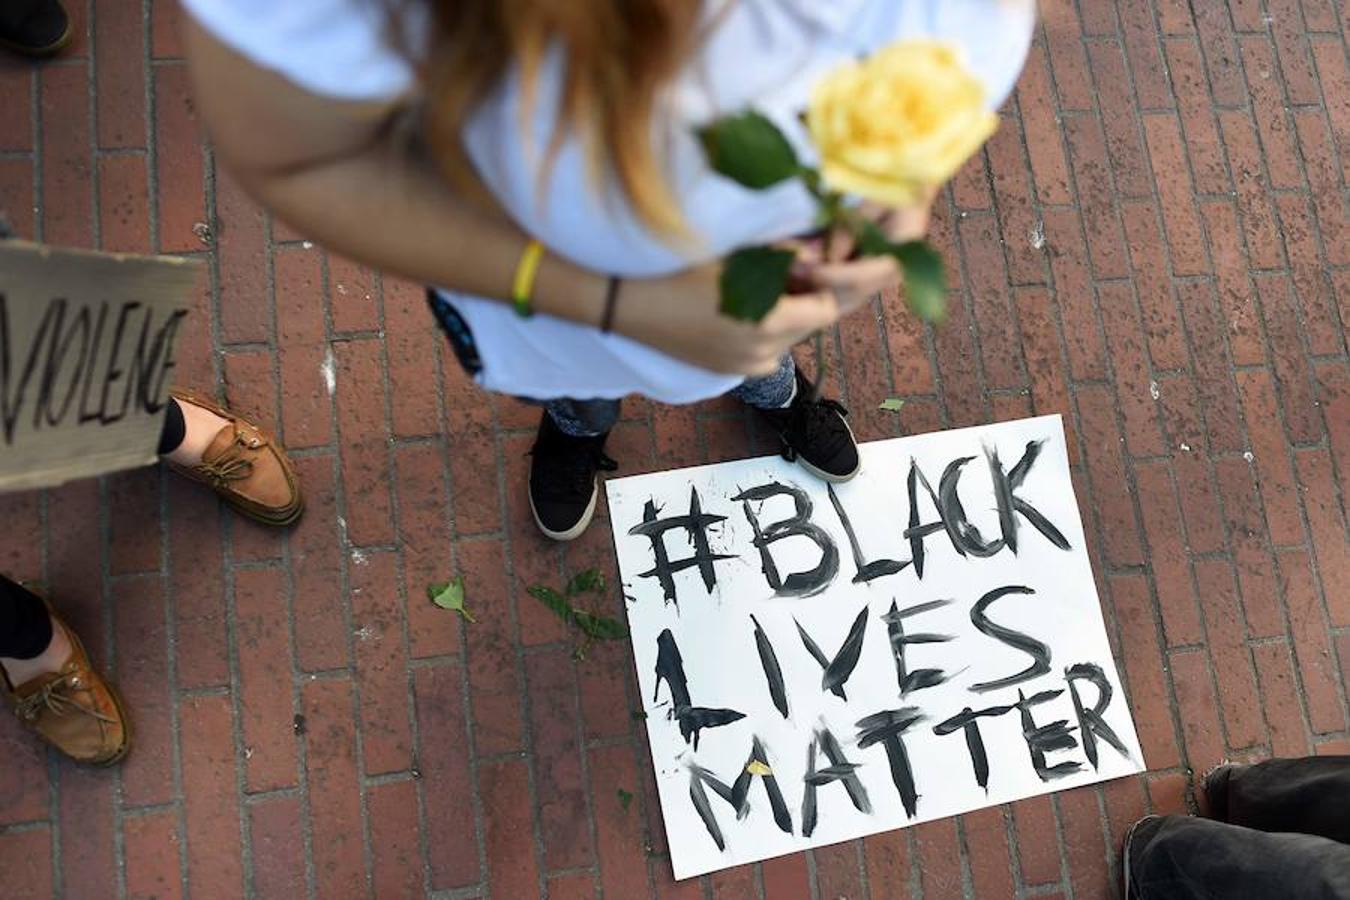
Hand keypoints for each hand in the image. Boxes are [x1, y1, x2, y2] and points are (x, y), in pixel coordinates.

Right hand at [614, 252, 900, 376]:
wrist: (626, 304)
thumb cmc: (678, 269)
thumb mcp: (736, 255)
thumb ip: (782, 256)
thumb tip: (816, 256)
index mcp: (769, 324)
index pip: (827, 308)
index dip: (826, 282)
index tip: (812, 261)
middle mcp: (763, 354)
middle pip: (811, 325)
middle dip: (810, 297)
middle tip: (795, 268)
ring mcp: (745, 368)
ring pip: (790, 338)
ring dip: (790, 312)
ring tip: (767, 282)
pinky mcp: (729, 371)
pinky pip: (766, 348)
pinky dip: (768, 327)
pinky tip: (745, 303)